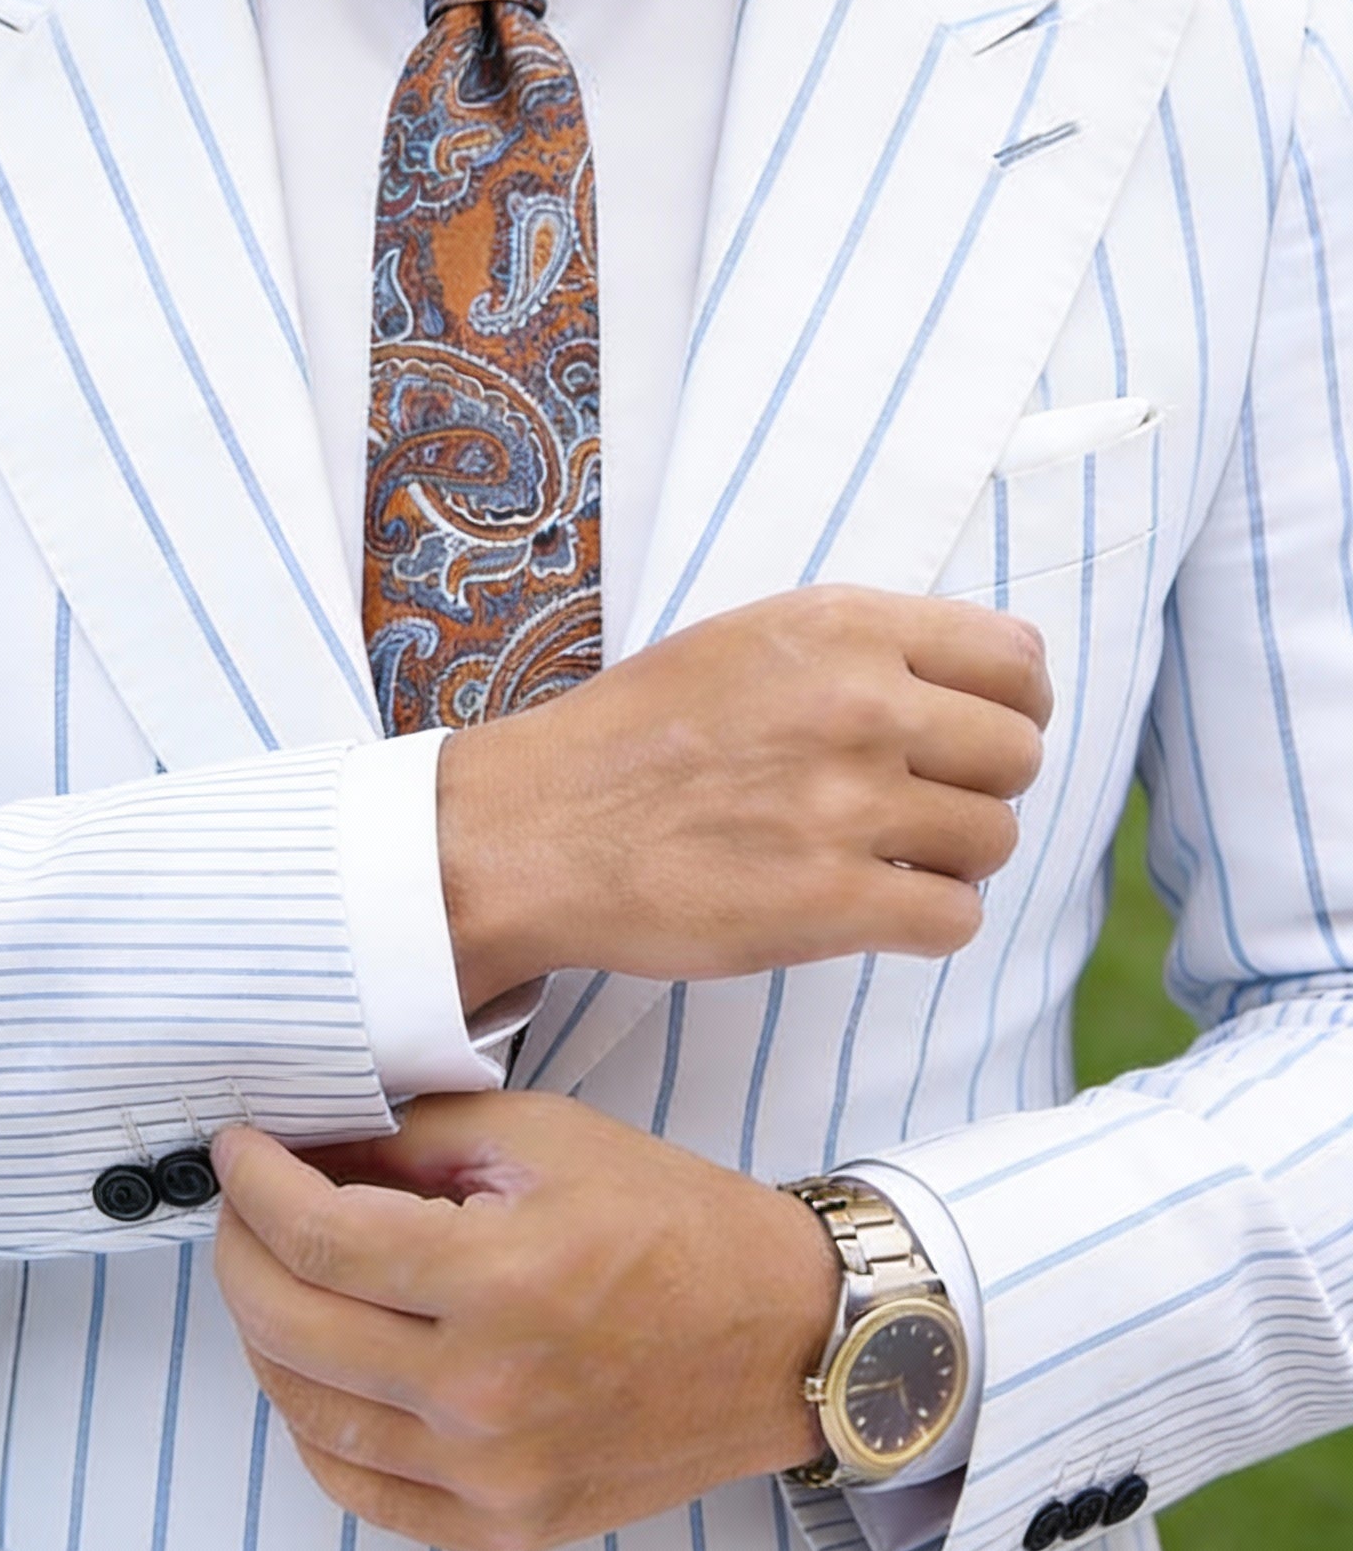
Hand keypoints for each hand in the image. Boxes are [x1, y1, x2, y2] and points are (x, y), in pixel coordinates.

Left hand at [211, 1093, 840, 1550]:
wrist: (782, 1338)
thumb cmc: (674, 1225)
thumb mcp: (542, 1139)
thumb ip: (410, 1139)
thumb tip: (307, 1147)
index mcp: (500, 1281)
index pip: (316, 1238)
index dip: (252, 1184)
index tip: (237, 1150)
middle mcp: (486, 1394)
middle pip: (288, 1326)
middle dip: (239, 1249)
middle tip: (244, 1203)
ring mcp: (492, 1476)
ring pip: (307, 1410)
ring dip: (265, 1331)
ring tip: (277, 1273)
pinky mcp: (504, 1527)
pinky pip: (358, 1486)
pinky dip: (314, 1421)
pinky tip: (319, 1363)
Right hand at [440, 585, 1052, 1012]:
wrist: (532, 831)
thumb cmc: (631, 738)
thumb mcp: (744, 641)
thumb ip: (860, 648)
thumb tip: (983, 681)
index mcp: (841, 626)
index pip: (1018, 660)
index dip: (1012, 708)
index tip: (973, 738)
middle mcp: (858, 704)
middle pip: (1018, 756)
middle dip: (979, 788)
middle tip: (914, 809)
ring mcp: (847, 805)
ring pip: (996, 841)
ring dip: (952, 860)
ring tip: (883, 860)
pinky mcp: (831, 903)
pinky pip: (955, 920)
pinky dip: (928, 924)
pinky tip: (871, 910)